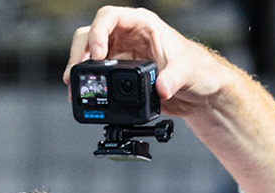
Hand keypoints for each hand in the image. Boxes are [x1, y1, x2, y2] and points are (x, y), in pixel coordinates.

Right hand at [65, 6, 232, 113]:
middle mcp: (128, 36)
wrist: (200, 92)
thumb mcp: (187, 71)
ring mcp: (121, 54)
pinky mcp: (119, 73)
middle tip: (76, 73)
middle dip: (80, 52)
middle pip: (91, 34)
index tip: (97, 54)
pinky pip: (96, 73)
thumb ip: (172, 79)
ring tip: (74, 86)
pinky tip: (84, 93)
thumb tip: (161, 88)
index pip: (109, 17)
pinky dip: (88, 82)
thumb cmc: (197, 70)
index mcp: (143, 25)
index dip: (98, 33)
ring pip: (88, 52)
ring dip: (79, 67)